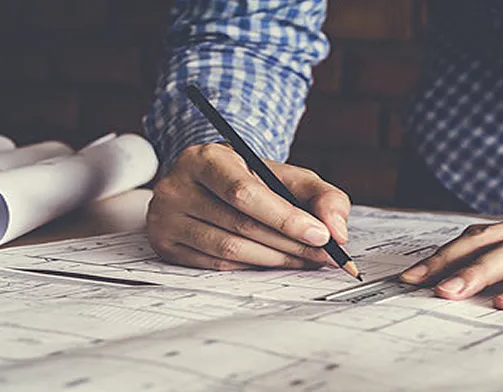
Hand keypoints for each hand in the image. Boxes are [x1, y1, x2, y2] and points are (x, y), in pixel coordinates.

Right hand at [147, 143, 350, 270]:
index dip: (286, 218)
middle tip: (323, 255)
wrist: (208, 181)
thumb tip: (337, 230)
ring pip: (229, 250)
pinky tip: (271, 261)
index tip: (321, 236)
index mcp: (204, 158)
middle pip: (240, 225)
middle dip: (289, 244)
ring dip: (274, 260)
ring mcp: (166, 218)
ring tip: (303, 260)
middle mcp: (177, 186)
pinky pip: (215, 265)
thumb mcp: (286, 175)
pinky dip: (250, 266)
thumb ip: (321, 196)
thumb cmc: (249, 178)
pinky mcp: (164, 244)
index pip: (244, 193)